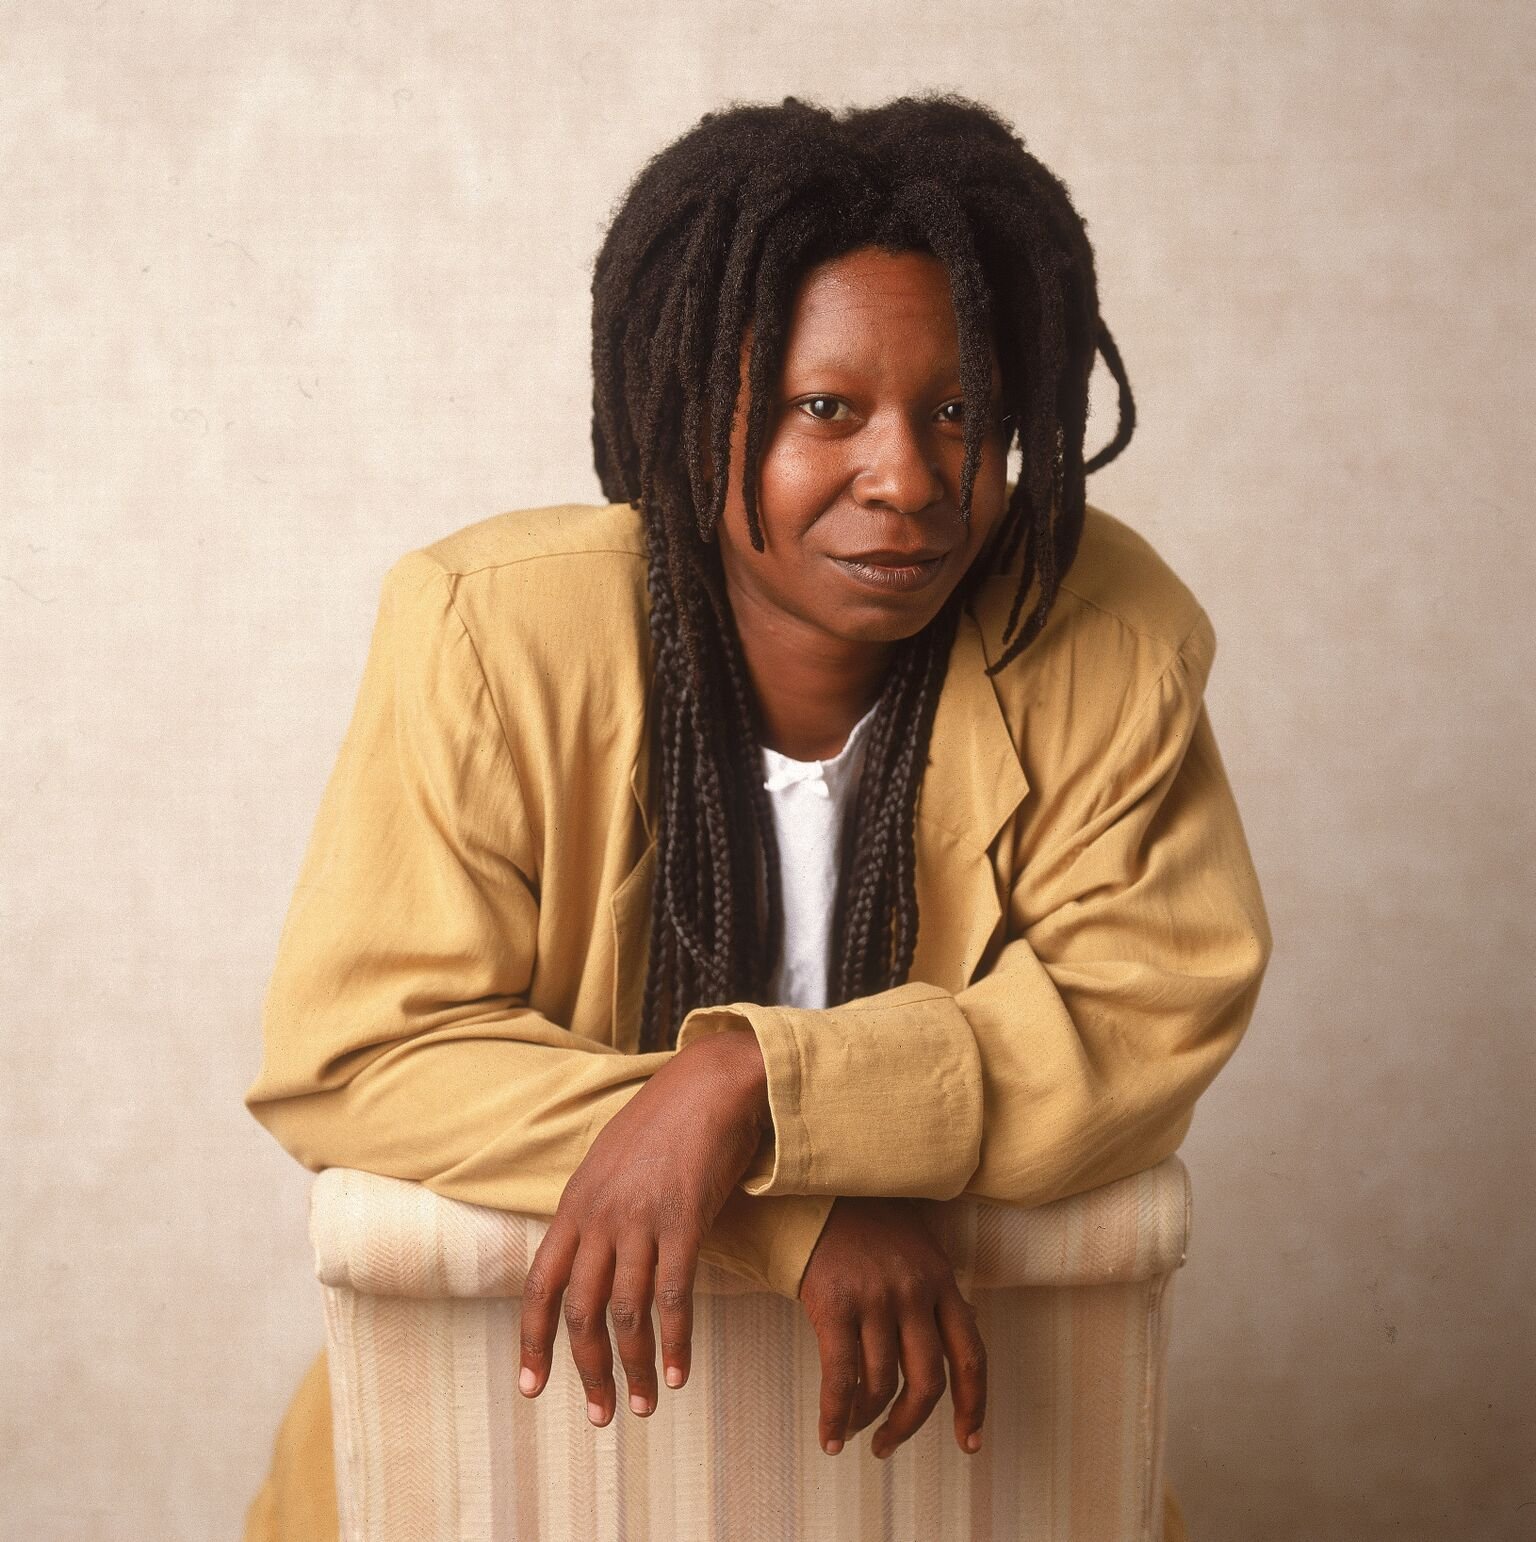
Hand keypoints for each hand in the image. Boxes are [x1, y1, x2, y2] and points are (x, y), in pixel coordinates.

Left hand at [517, 1029, 768, 1425]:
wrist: (712, 1081)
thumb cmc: (668, 1119)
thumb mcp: (614, 1161)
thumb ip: (598, 1207)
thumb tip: (591, 1252)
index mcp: (575, 1203)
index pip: (539, 1285)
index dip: (533, 1341)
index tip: (531, 1388)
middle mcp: (599, 1215)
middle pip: (580, 1310)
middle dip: (586, 1370)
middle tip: (600, 1415)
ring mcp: (640, 1218)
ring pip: (625, 1312)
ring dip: (634, 1367)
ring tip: (642, 1406)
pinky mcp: (683, 1219)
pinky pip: (673, 1294)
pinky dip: (675, 1340)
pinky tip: (680, 1373)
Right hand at [798, 1195, 986, 1460]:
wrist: (815, 1189)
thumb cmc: (865, 1220)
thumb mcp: (916, 1247)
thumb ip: (937, 1289)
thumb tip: (962, 1333)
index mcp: (942, 1279)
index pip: (971, 1355)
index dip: (973, 1405)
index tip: (969, 1443)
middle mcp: (915, 1291)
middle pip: (928, 1380)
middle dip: (910, 1424)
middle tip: (889, 1445)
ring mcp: (876, 1298)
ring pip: (883, 1384)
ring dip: (868, 1420)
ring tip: (854, 1430)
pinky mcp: (835, 1305)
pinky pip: (841, 1378)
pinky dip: (836, 1416)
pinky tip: (830, 1438)